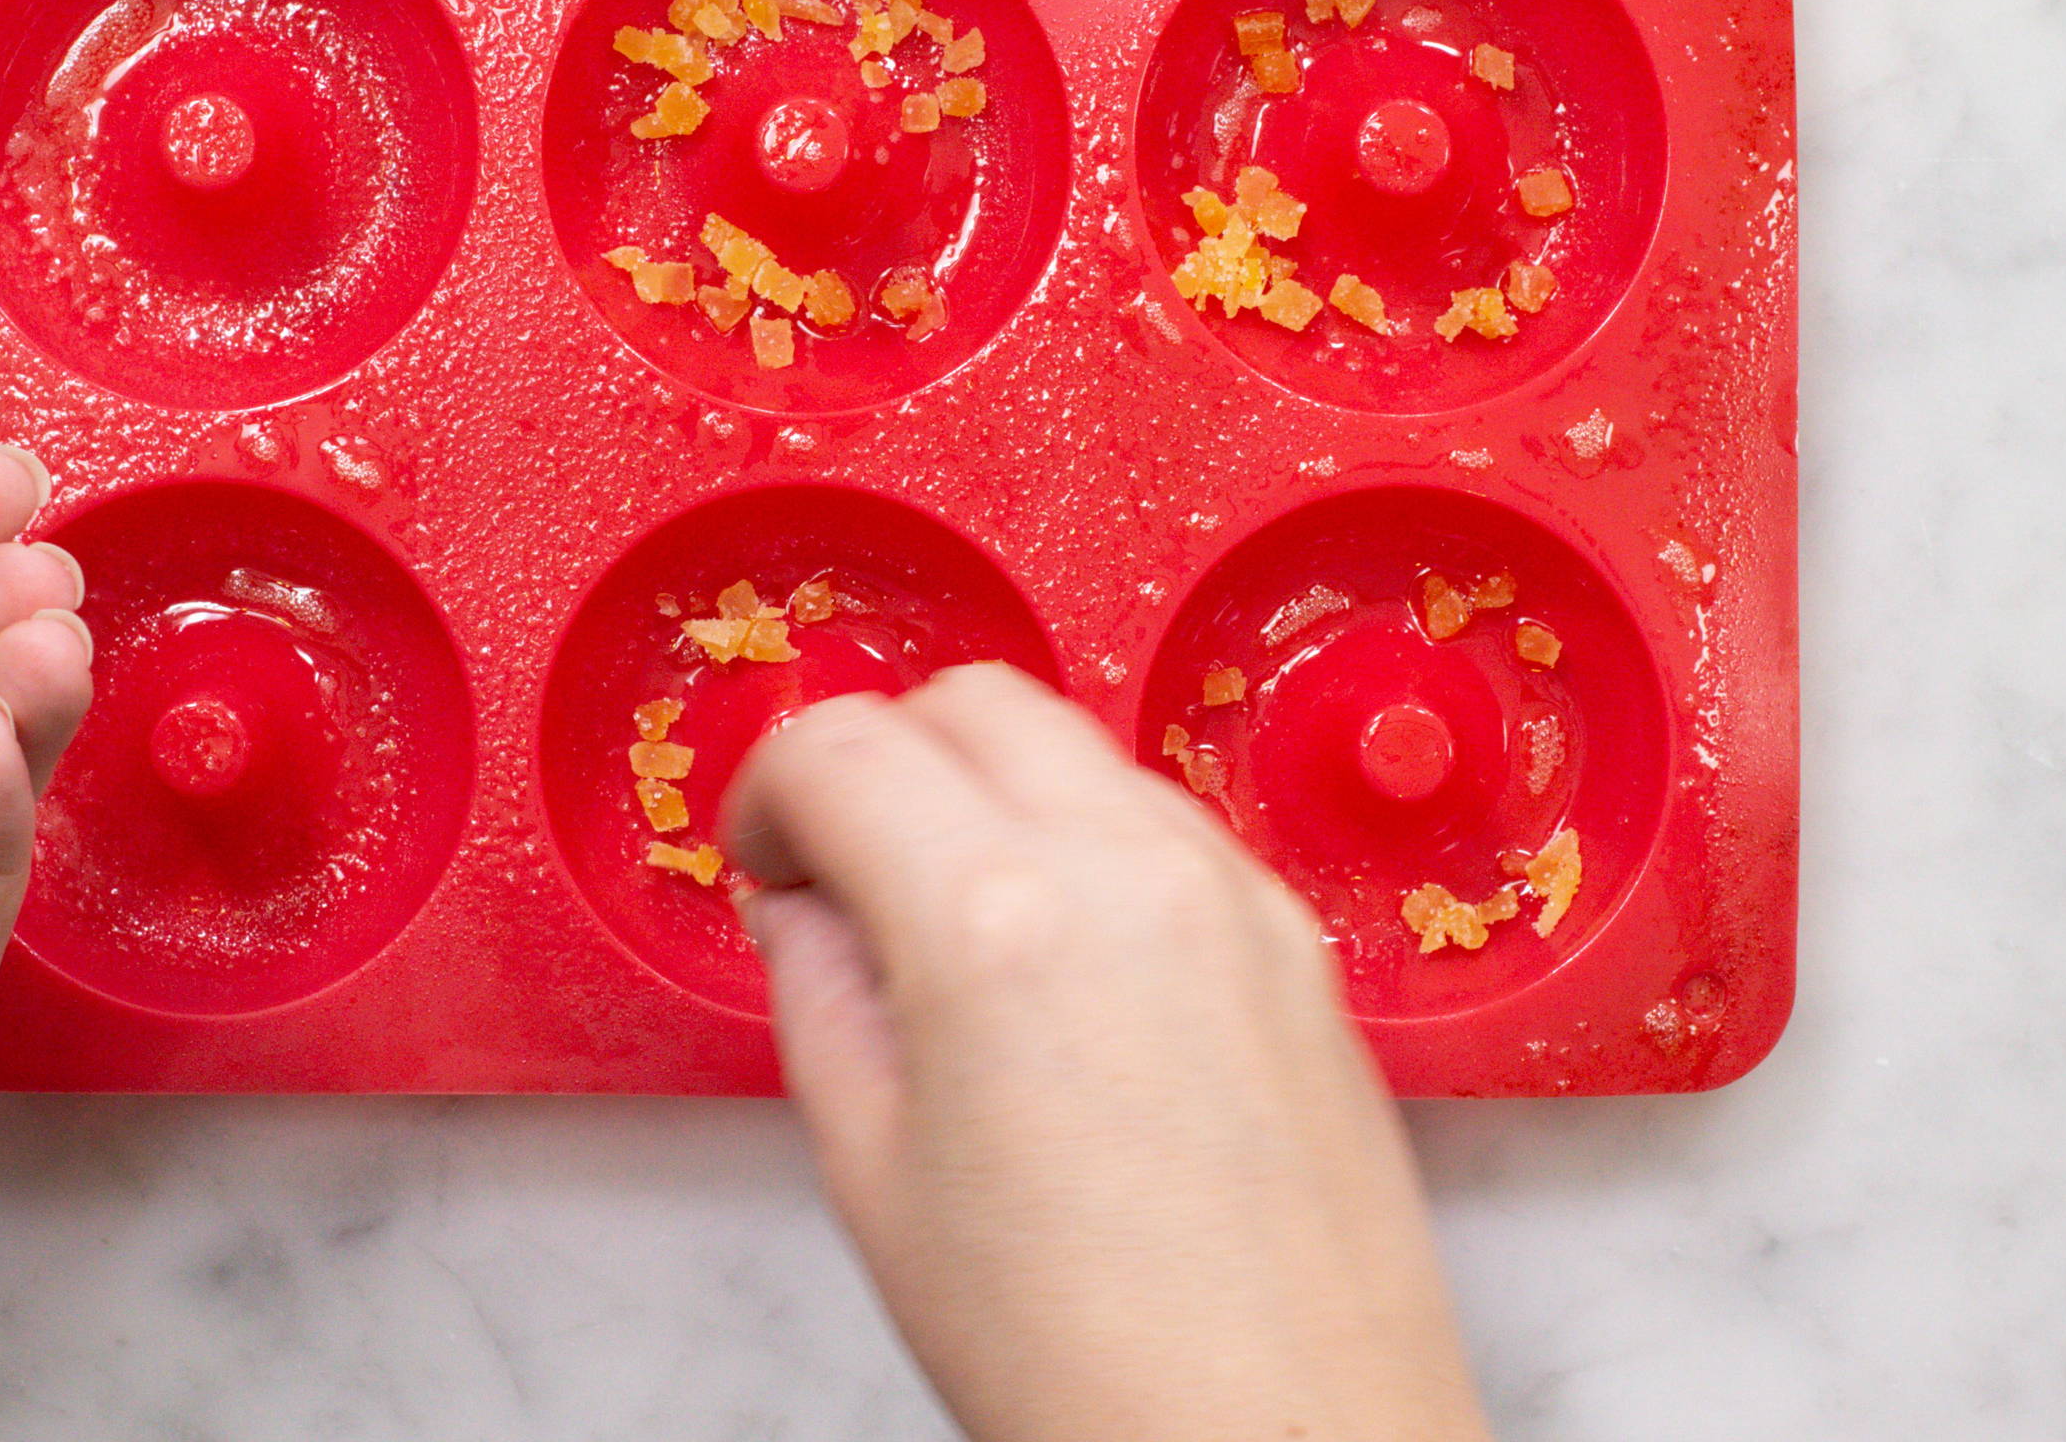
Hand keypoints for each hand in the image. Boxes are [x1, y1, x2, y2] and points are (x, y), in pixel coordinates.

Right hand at [724, 664, 1490, 1441]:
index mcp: (994, 922)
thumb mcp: (873, 1175)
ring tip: (955, 933)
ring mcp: (1234, 898)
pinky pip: (1168, 824)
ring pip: (1078, 747)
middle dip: (883, 760)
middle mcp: (1129, 873)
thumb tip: (806, 908)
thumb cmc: (1090, 1364)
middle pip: (972, 701)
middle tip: (843, 871)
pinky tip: (1062, 966)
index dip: (769, 790)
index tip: (765, 857)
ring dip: (992, 793)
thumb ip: (820, 996)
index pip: (842, 746)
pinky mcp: (1300, 944)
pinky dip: (1091, 843)